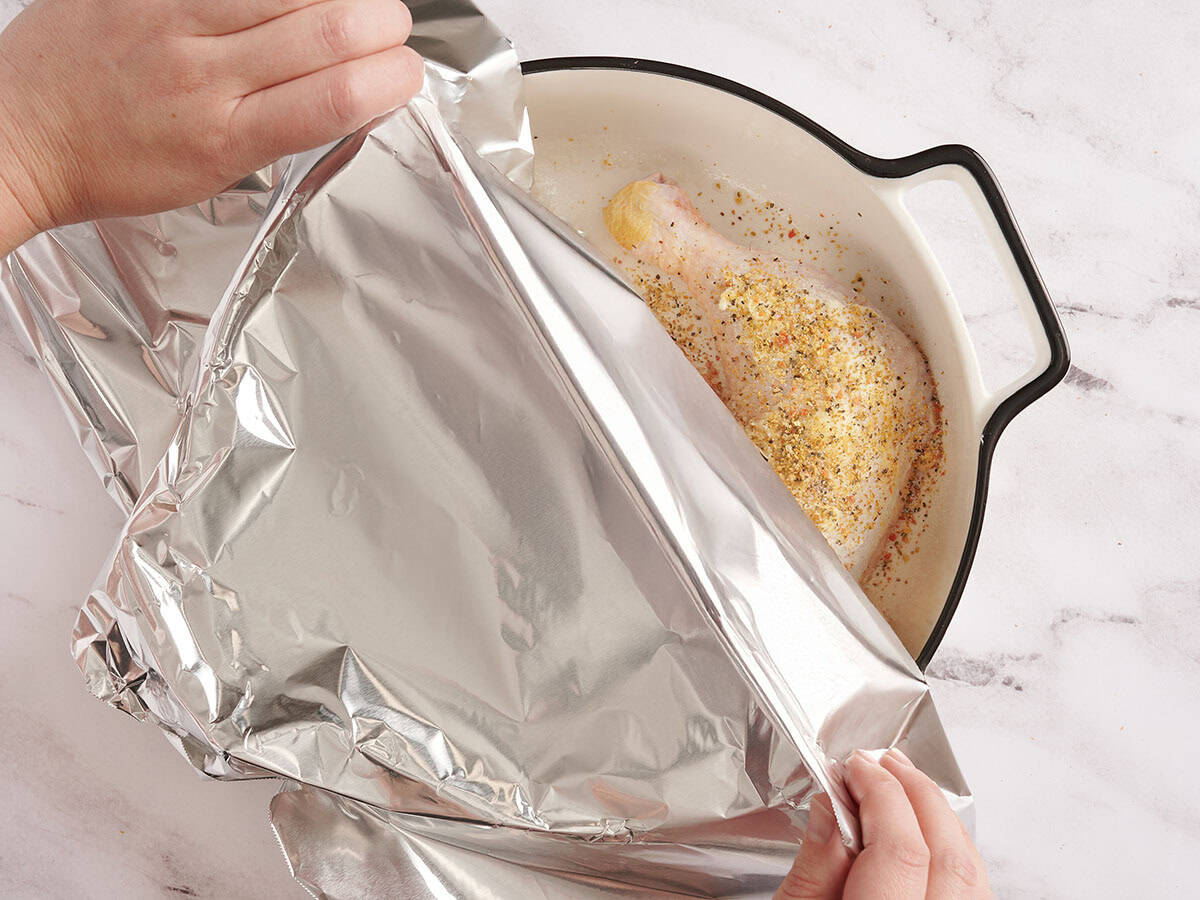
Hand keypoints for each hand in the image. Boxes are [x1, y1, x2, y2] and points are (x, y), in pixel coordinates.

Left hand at [0, 0, 422, 253]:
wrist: (22, 132)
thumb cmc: (113, 162)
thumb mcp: (213, 176)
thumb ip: (279, 132)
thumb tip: (349, 93)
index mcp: (227, 138)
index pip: (339, 98)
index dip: (393, 79)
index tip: (405, 76)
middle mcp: (204, 75)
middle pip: (328, 32)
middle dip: (384, 26)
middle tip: (392, 32)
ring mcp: (173, 17)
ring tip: (356, 8)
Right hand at [775, 749, 991, 898]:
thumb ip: (813, 869)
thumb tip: (833, 804)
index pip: (901, 850)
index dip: (880, 795)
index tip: (855, 767)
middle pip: (949, 856)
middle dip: (917, 794)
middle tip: (885, 762)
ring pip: (972, 874)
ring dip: (940, 819)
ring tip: (907, 786)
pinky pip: (974, 892)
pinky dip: (953, 853)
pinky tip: (927, 833)